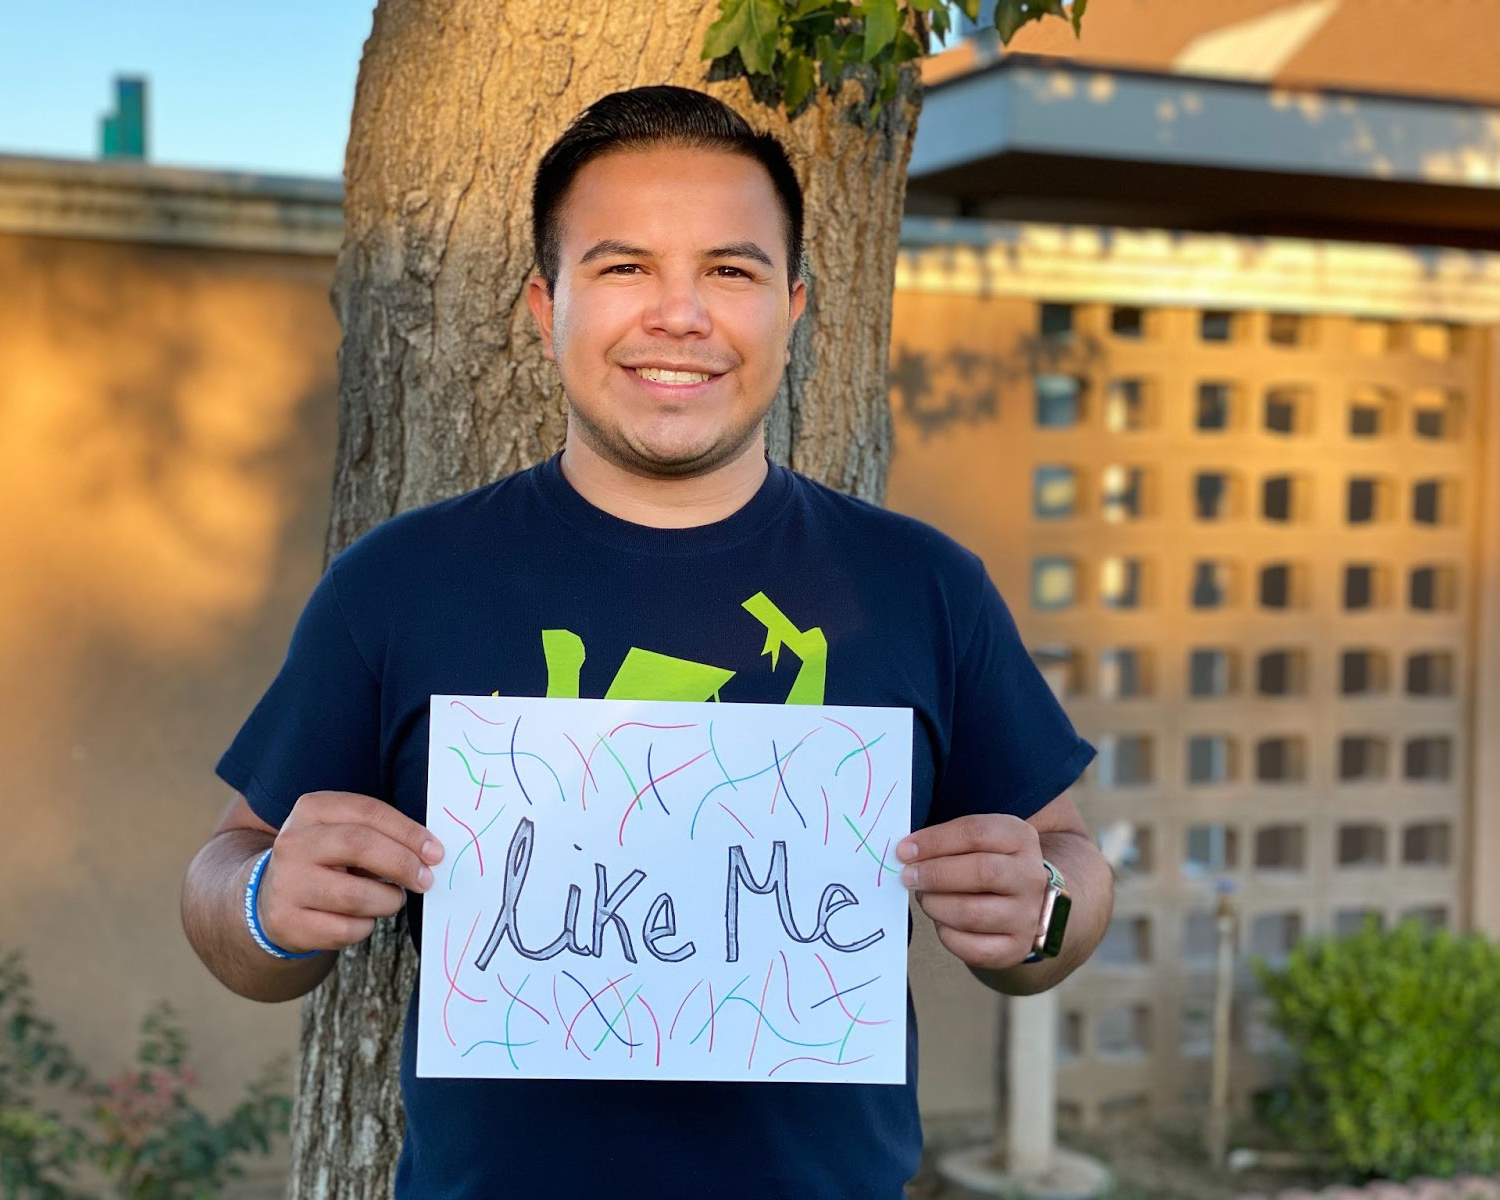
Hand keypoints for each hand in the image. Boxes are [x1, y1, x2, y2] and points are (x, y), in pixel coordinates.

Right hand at [257, 791, 444, 953]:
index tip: (435, 852)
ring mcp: (286, 883)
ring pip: (356, 895)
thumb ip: (382, 834)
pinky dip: (366, 927)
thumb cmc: (327, 860)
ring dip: (388, 900)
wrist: (272, 895)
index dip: (408, 832)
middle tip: (426, 879)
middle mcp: (293, 842)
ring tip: (391, 899)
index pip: (369, 812)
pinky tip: (361, 918)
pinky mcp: (286, 922)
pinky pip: (345, 930)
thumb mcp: (344, 832)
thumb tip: (430, 853)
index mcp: (312, 809)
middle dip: (403, 864)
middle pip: (360, 845)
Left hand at [896, 813, 1045, 970]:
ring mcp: (1027, 915)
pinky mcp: (1017, 947)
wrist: (1019, 899)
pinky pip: (974, 948)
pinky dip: (947, 935)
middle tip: (908, 877)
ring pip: (973, 913)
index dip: (934, 841)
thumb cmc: (986, 862)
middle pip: (982, 872)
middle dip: (935, 875)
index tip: (904, 850)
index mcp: (1019, 838)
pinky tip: (942, 921)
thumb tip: (906, 853)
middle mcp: (1030, 876)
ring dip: (937, 905)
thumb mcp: (977, 839)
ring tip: (926, 898)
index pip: (976, 833)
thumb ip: (946, 841)